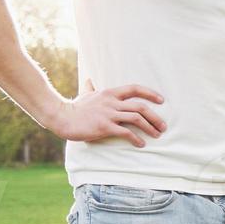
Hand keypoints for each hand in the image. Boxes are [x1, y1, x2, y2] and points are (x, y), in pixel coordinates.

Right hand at [47, 79, 165, 146]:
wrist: (61, 117)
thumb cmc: (75, 107)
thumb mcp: (85, 94)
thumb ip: (90, 88)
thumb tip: (88, 80)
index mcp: (110, 93)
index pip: (134, 88)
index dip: (150, 93)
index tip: (161, 100)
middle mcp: (111, 102)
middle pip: (140, 107)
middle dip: (155, 117)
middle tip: (163, 127)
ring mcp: (108, 114)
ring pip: (136, 118)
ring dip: (150, 128)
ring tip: (157, 135)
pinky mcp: (104, 127)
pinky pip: (125, 132)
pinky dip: (136, 138)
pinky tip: (141, 144)